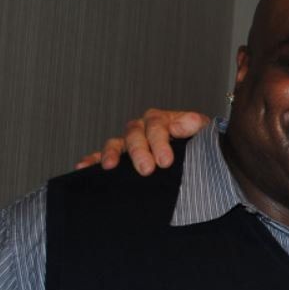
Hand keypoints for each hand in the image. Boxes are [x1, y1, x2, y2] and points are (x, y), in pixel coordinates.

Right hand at [75, 109, 210, 175]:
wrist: (200, 152)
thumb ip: (195, 125)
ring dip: (112, 154)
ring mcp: (131, 142)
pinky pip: (103, 156)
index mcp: (163, 120)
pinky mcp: (122, 157)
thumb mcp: (204, 131)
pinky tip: (84, 167)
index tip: (165, 160)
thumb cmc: (200, 141)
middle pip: (135, 134)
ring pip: (117, 143)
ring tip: (110, 166)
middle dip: (139, 152)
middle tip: (146, 169)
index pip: (157, 126)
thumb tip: (183, 124)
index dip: (160, 142)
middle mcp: (144, 128)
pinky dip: (92, 160)